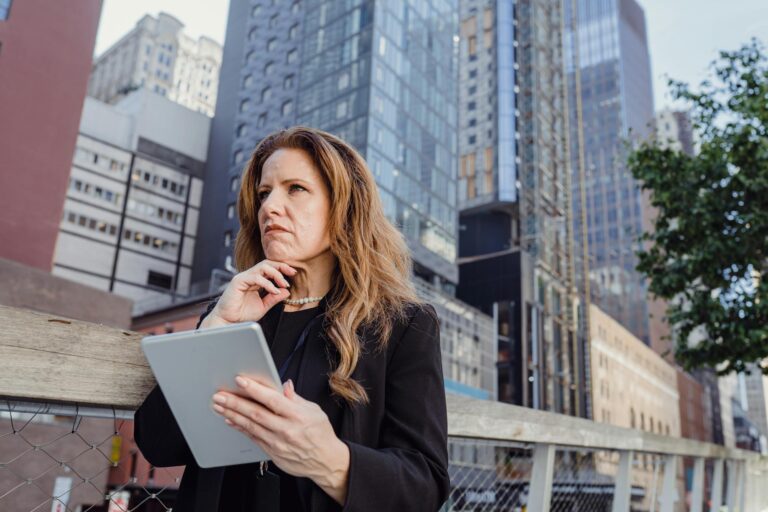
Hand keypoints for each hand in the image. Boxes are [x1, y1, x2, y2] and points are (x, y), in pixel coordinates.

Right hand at [201, 260, 296, 327]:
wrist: (228, 322)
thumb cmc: (242, 314)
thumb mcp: (263, 306)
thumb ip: (274, 298)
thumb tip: (286, 291)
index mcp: (255, 280)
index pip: (270, 267)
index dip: (282, 268)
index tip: (293, 273)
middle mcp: (249, 276)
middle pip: (267, 263)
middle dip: (281, 266)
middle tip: (292, 273)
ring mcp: (243, 277)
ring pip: (262, 267)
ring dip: (276, 274)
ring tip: (284, 284)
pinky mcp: (238, 281)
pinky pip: (256, 278)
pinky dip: (267, 284)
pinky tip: (274, 291)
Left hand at [211, 376, 349, 504]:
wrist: (325, 462)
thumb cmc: (321, 434)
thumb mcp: (314, 411)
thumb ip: (296, 398)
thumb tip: (284, 385)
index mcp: (298, 416)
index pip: (272, 400)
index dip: (255, 390)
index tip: (240, 381)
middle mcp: (286, 429)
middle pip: (256, 414)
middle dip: (235, 403)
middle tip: (220, 395)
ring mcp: (277, 443)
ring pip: (250, 426)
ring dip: (232, 415)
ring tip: (219, 406)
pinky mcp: (272, 453)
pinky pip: (253, 438)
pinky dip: (240, 428)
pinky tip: (230, 420)